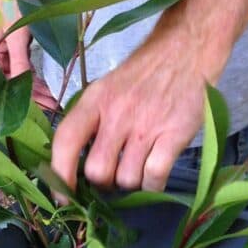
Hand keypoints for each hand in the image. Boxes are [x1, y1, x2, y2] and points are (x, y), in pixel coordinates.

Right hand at [0, 0, 58, 111]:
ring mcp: (10, 45)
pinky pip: (29, 61)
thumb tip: (22, 87)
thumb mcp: (16, 34)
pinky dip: (38, 71)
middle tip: (51, 105)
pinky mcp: (22, 38)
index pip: (1, 83)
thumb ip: (18, 61)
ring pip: (22, 72)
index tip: (38, 108)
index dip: (18, 97)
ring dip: (36, 84)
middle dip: (30, 93)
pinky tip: (48, 81)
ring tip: (52, 97)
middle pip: (12, 80)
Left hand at [50, 8, 228, 191]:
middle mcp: (117, 114)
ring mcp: (147, 125)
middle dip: (104, 183)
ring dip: (130, 184)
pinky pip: (154, 177)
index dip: (59, 175)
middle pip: (98, 171)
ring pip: (127, 180)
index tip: (64, 197)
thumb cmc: (143, 75)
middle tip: (114, 174)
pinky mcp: (174, 135)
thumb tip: (73, 166)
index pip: (66, 141)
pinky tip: (154, 174)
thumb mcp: (106, 89)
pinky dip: (153, 185)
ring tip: (137, 167)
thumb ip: (89, 123)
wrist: (187, 49)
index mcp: (95, 101)